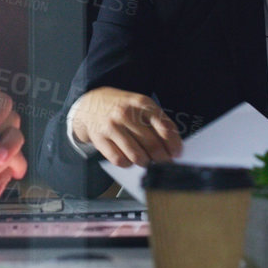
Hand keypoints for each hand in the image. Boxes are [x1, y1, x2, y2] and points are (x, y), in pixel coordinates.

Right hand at [68, 87, 182, 166]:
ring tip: (147, 161)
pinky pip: (119, 160)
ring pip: (136, 156)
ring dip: (145, 162)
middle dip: (162, 158)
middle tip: (164, 162)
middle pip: (152, 145)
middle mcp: (126, 113)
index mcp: (141, 103)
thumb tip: (173, 145)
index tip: (177, 153)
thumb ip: (157, 120)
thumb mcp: (140, 105)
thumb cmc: (121, 106)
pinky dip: (128, 164)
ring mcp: (112, 126)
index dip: (173, 144)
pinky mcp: (100, 139)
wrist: (90, 104)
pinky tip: (130, 159)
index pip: (164, 127)